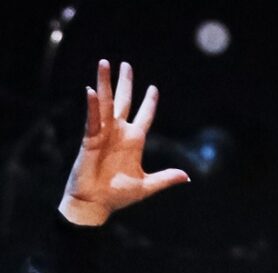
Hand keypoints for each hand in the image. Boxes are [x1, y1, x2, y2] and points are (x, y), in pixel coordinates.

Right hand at [58, 59, 189, 226]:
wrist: (95, 204)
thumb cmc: (118, 196)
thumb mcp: (146, 186)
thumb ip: (165, 178)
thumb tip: (187, 176)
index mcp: (134, 142)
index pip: (144, 116)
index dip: (149, 103)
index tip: (153, 88)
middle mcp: (119, 133)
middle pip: (123, 101)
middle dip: (124, 83)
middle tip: (125, 65)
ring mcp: (104, 134)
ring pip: (106, 103)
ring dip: (105, 83)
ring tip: (104, 63)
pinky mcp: (90, 139)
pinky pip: (92, 119)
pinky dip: (92, 106)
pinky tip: (92, 91)